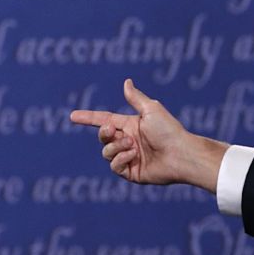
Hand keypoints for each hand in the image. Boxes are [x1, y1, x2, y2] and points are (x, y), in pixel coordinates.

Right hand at [70, 79, 226, 190]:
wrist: (181, 154)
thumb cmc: (169, 130)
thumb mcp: (151, 109)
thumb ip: (135, 98)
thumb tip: (126, 82)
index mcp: (130, 126)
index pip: (104, 120)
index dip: (88, 118)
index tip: (72, 116)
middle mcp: (127, 141)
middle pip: (103, 137)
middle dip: (104, 133)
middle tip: (114, 130)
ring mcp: (128, 157)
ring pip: (106, 152)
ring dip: (116, 147)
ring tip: (132, 146)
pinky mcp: (131, 172)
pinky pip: (114, 166)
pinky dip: (121, 158)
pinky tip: (134, 155)